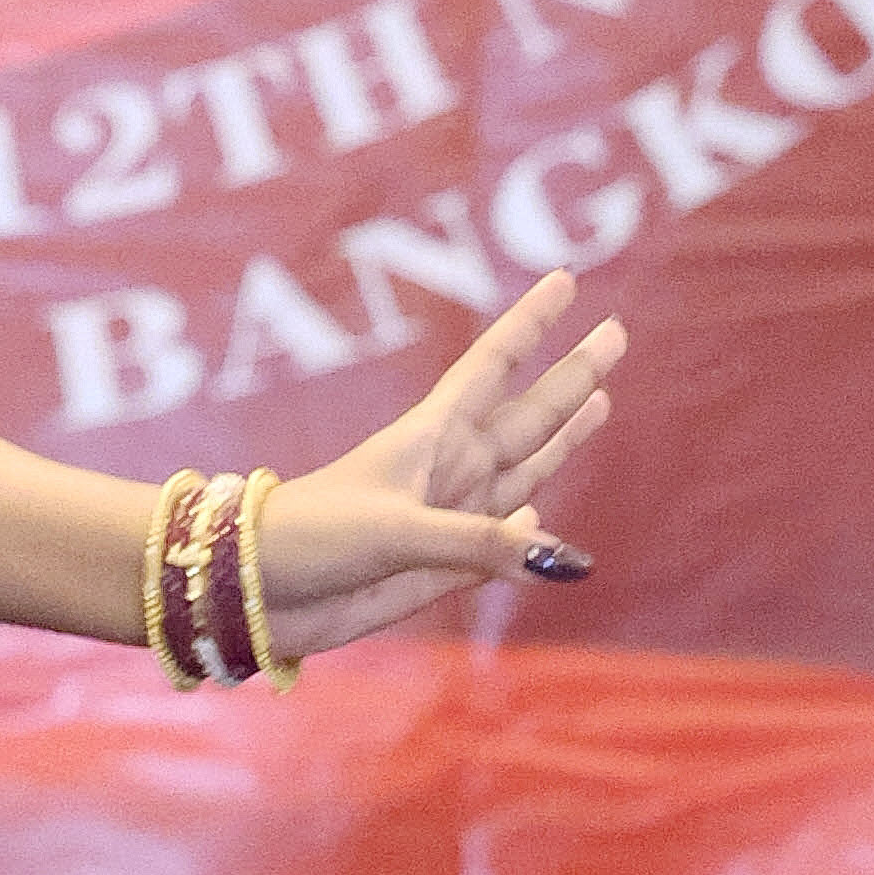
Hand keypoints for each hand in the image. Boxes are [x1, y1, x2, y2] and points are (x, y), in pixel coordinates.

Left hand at [251, 278, 624, 656]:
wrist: (258, 594)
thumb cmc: (312, 539)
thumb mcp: (396, 531)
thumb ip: (480, 544)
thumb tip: (561, 558)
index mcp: (429, 439)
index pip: (492, 366)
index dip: (529, 324)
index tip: (562, 280)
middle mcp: (447, 471)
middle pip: (527, 413)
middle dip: (570, 374)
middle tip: (615, 331)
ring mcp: (448, 519)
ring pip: (525, 469)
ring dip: (563, 437)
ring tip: (600, 400)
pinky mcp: (442, 568)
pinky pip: (500, 542)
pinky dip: (527, 530)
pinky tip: (543, 513)